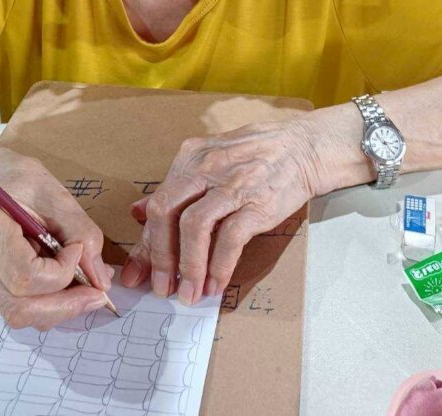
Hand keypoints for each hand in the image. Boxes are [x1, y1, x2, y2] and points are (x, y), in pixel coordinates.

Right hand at [0, 140, 112, 329]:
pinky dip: (47, 302)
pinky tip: (60, 280)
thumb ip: (81, 232)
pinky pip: (18, 307)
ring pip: (19, 314)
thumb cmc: (18, 181)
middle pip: (19, 307)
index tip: (79, 250)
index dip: (61, 272)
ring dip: (59, 307)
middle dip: (66, 305)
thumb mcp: (55, 194)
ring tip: (82, 285)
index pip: (24, 276)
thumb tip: (100, 280)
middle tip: (97, 294)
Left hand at [119, 117, 329, 305]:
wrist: (304, 148)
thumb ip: (175, 188)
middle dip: (159, 256)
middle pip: (165, 212)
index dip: (145, 243)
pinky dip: (219, 265)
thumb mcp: (210, 161)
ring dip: (188, 266)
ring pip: (194, 226)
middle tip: (161, 288)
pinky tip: (216, 283)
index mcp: (189, 158)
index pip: (156, 202)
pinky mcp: (257, 202)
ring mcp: (232, 184)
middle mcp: (205, 168)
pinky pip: (230, 238)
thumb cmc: (255, 157)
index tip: (137, 274)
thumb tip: (136, 212)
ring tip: (189, 293)